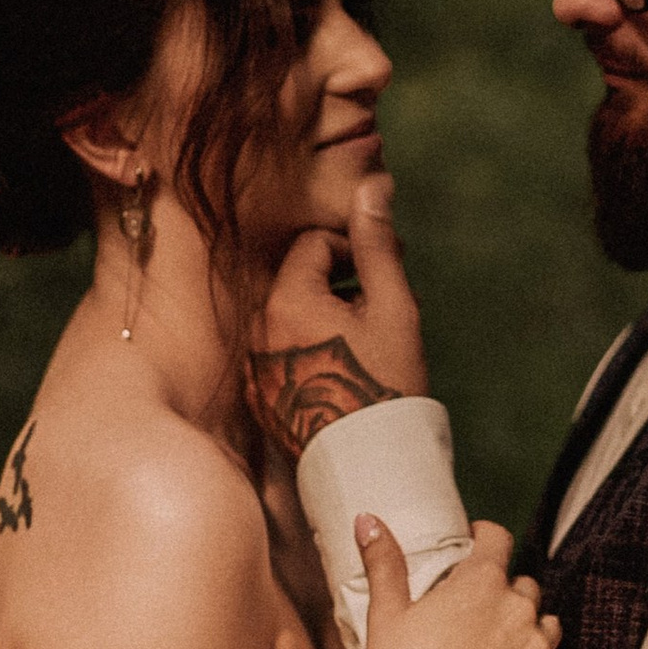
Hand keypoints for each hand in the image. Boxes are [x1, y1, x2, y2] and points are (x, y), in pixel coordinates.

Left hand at [247, 173, 428, 461]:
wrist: (369, 464)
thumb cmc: (387, 383)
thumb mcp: (392, 307)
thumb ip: (376, 243)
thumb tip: (372, 183)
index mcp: (287, 300)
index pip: (313, 245)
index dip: (352, 251)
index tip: (384, 275)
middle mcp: (259, 329)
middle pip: (297, 279)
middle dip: (340, 283)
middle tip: (383, 307)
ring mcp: (255, 366)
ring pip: (289, 316)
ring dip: (324, 315)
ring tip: (367, 342)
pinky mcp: (260, 396)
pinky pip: (280, 352)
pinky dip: (308, 348)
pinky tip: (343, 369)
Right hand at [349, 514, 585, 648]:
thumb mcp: (386, 613)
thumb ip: (384, 562)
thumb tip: (367, 519)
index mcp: (479, 581)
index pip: (498, 539)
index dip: (487, 537)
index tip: (479, 542)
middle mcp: (517, 608)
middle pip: (525, 586)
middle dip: (506, 595)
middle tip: (481, 616)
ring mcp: (538, 648)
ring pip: (550, 625)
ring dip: (533, 631)